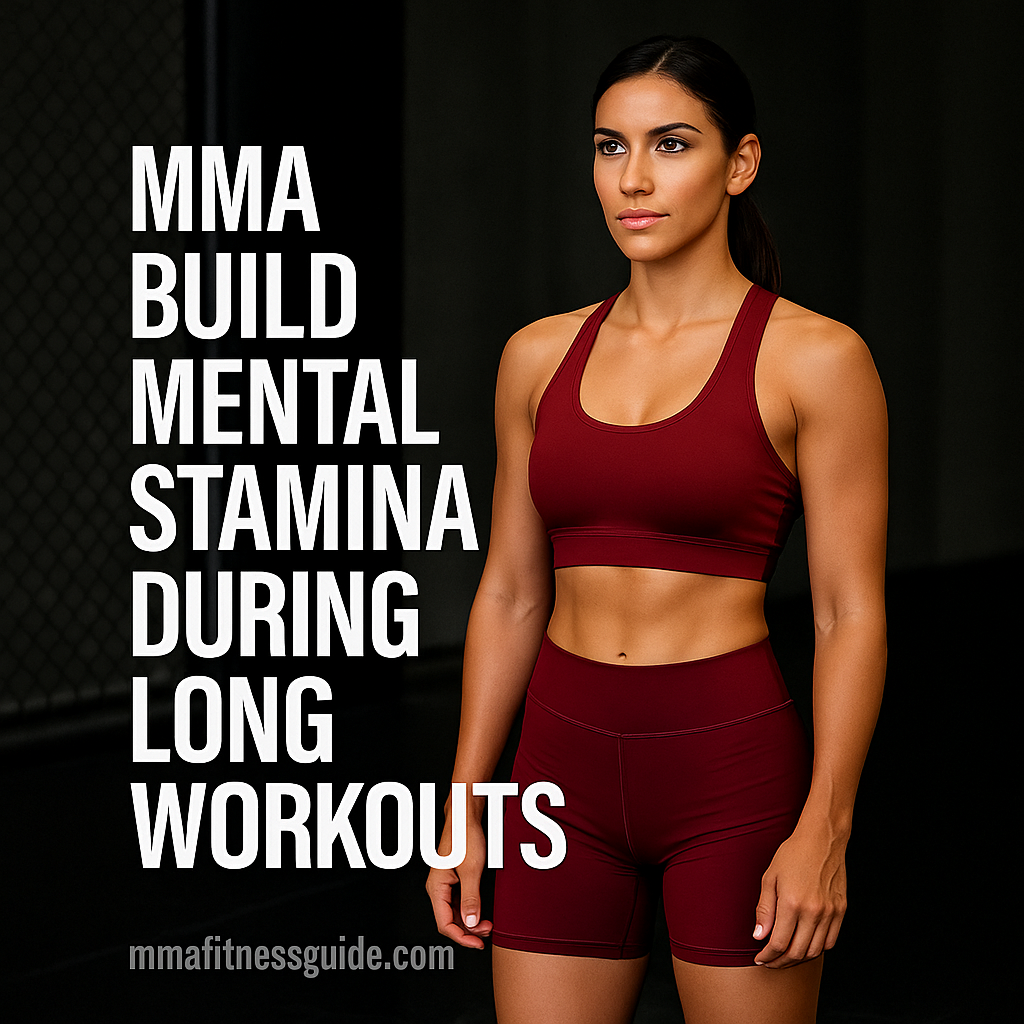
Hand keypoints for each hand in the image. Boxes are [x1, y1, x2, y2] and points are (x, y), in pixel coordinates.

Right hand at [426, 812, 492, 949]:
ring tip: (487, 924)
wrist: (466, 815)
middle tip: (487, 932)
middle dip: (468, 931)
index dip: (462, 938)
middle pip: (449, 920)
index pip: (445, 924)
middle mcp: (437, 887)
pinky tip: (481, 912)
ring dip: (470, 921)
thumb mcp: (471, 870)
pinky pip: (458, 902)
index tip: (478, 943)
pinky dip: (470, 910)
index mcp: (436, 887)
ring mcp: (445, 883)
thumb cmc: (465, 836)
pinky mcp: (453, 878)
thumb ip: (470, 898)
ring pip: (454, 912)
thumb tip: (470, 923)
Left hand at [752, 821, 847, 967]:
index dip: (767, 955)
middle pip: (797, 952)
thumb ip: (764, 909)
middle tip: (770, 962)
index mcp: (792, 903)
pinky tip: (805, 945)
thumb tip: (759, 936)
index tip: (760, 958)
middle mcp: (813, 912)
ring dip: (798, 959)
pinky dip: (817, 949)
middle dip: (780, 962)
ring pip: (815, 951)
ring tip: (785, 957)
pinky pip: (830, 941)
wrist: (821, 840)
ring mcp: (830, 913)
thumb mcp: (770, 877)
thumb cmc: (792, 855)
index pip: (779, 943)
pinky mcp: (841, 911)